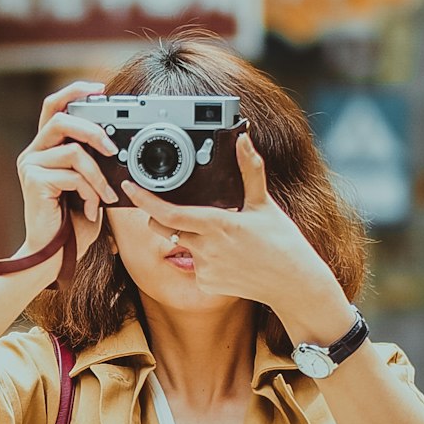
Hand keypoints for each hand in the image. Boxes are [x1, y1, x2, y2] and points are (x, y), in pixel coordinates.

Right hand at [15, 80, 119, 277]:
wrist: (53, 256)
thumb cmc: (72, 223)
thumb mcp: (88, 186)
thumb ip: (93, 162)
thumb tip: (116, 145)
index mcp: (45, 148)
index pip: (54, 106)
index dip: (75, 91)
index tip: (100, 89)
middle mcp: (33, 153)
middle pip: (61, 119)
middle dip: (92, 129)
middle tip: (113, 148)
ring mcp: (31, 166)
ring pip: (73, 151)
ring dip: (98, 176)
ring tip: (106, 196)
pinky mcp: (34, 181)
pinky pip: (73, 175)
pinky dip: (90, 192)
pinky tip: (90, 209)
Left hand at [120, 130, 348, 317]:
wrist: (293, 284)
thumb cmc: (282, 242)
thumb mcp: (264, 203)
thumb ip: (250, 169)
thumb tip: (244, 139)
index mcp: (216, 224)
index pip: (168, 212)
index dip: (144, 200)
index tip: (130, 188)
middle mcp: (206, 248)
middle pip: (164, 228)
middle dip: (161, 216)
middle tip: (175, 207)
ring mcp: (205, 269)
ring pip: (181, 246)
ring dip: (190, 238)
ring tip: (222, 238)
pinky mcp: (206, 285)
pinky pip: (194, 266)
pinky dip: (204, 259)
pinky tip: (227, 258)